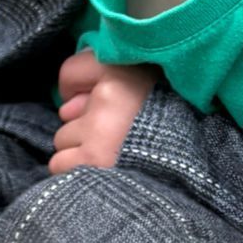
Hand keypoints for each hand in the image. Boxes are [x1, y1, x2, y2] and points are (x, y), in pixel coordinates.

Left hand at [49, 51, 156, 173]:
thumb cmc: (165, 131)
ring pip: (62, 139)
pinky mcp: (92, 156)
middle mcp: (111, 94)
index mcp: (127, 71)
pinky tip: (102, 172)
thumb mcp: (145, 93)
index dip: (77, 89)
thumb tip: (66, 108)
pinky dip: (75, 171)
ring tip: (113, 155)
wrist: (184, 169)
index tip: (93, 101)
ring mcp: (100, 126)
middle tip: (116, 136)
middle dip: (83, 127)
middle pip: (66, 113)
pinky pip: (59, 163)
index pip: (71, 71)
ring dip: (80, 151)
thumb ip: (102, 87)